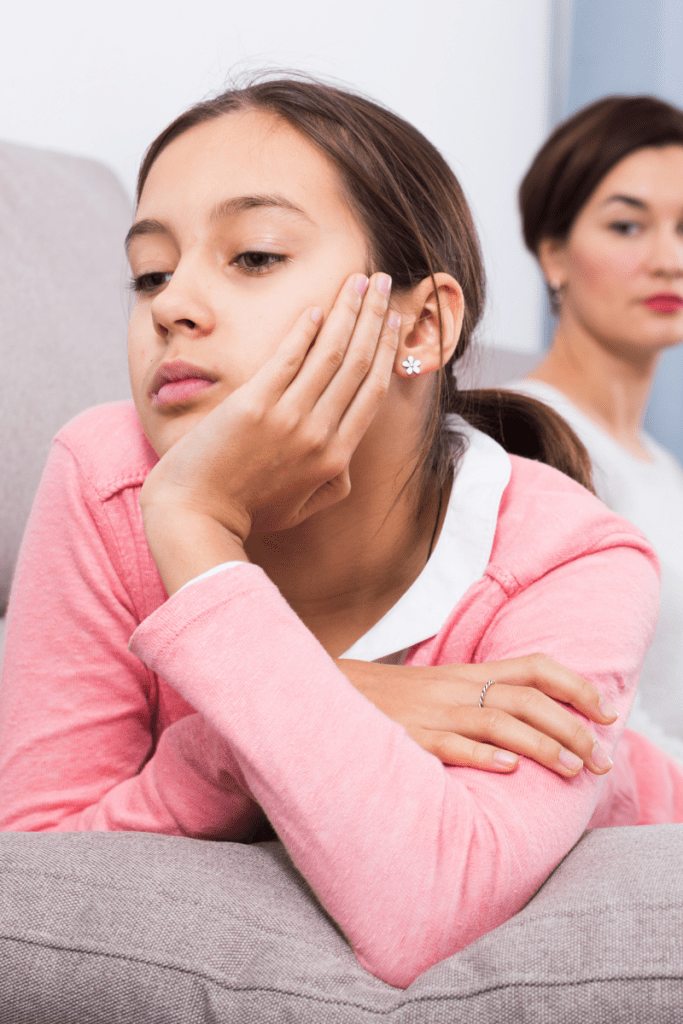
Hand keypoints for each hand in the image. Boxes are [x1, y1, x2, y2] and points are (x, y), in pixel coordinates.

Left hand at [140, 272, 399, 559]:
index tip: (392, 321)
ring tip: (358, 280)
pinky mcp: (253, 405)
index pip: (371, 392)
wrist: (196, 515)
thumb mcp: (301, 508)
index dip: (386, 351)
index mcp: (336, 458)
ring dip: (348, 312)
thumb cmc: (246, 512)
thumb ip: (332, 484)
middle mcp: (319, 435)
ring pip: (330, 355)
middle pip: (358, 364)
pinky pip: (287, 358)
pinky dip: (305, 331)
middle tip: (382, 282)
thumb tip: (346, 460)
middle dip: (374, 317)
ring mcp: (288, 418)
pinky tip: (316, 307)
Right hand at [337, 653, 616, 776]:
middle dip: (571, 728)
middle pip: (528, 699)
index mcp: (469, 673)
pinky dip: (482, 755)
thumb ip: (481, 694)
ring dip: (541, 745)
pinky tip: (508, 769)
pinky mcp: (412, 736)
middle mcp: (458, 688)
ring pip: (499, 721)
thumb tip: (530, 712)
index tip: (605, 712)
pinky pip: (451, 744)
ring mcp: (435, 712)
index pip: (535, 668)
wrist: (331, 693)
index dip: (575, 686)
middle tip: (598, 758)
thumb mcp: (441, 686)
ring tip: (570, 769)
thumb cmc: (393, 698)